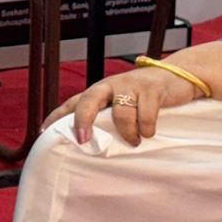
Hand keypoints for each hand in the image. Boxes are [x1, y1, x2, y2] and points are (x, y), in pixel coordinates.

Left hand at [42, 65, 199, 146]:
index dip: (57, 116)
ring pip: (120, 112)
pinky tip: (149, 132)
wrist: (177, 76)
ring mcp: (130, 86)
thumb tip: (92, 144)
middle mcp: (110, 86)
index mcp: (99, 92)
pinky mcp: (151, 90)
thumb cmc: (145, 96)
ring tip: (134, 140)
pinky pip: (145, 113)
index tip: (43, 132)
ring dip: (127, 132)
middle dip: (83, 121)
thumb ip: (108, 119)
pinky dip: (146, 128)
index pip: (72, 102)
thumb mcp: (122, 105)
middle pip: (88, 100)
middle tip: (83, 140)